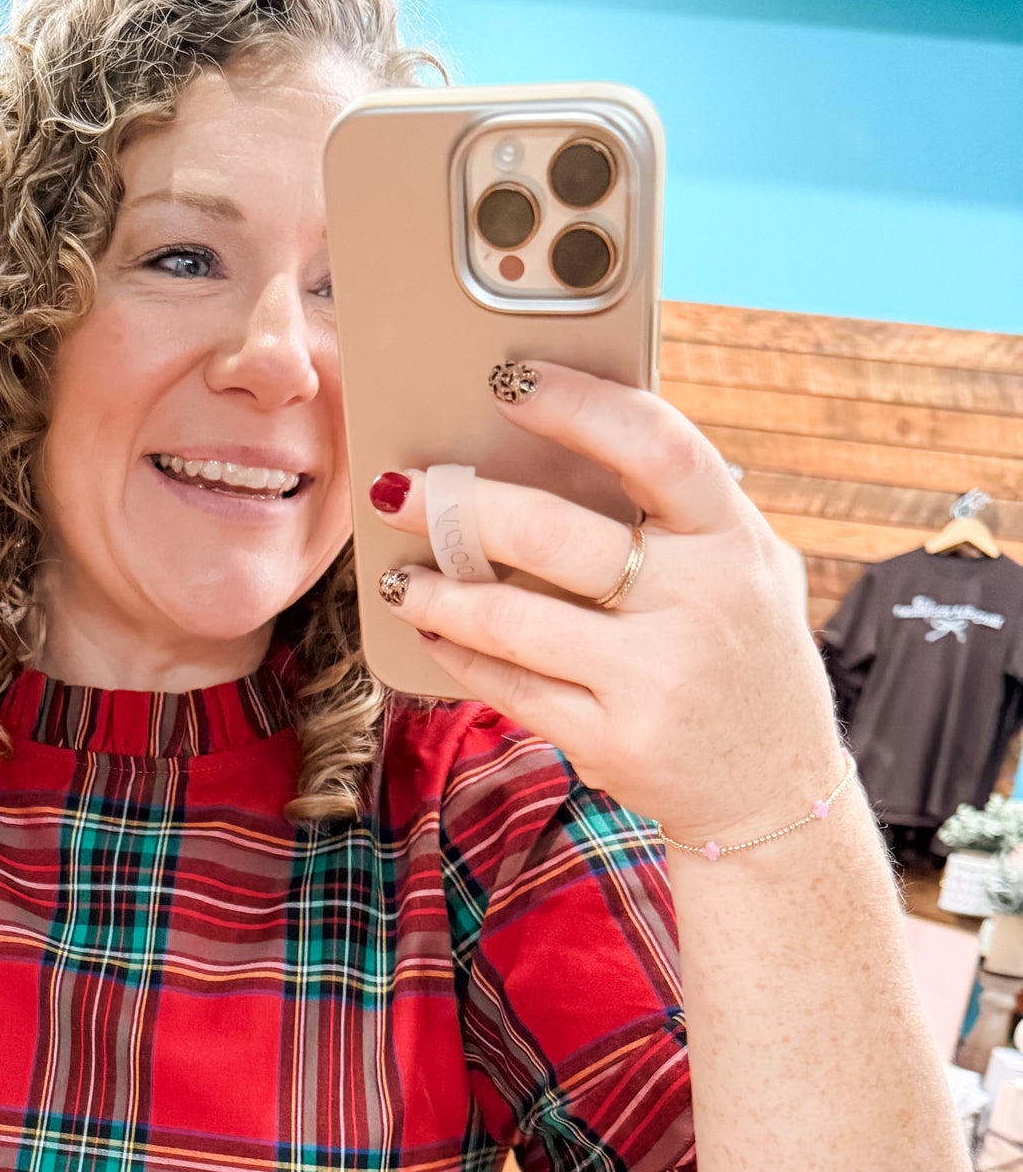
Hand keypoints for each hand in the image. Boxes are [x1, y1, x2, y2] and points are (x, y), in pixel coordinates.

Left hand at [373, 361, 845, 849]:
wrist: (776, 792)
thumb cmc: (743, 660)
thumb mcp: (747, 572)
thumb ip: (682, 515)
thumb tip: (567, 443)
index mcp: (735, 539)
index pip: (655, 445)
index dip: (577, 405)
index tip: (507, 378)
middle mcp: (700, 602)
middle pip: (555, 534)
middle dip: (461, 507)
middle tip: (402, 490)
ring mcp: (655, 677)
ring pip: (513, 618)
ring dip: (438, 592)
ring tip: (396, 578)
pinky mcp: (613, 740)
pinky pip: (511, 686)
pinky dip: (459, 655)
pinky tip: (432, 633)